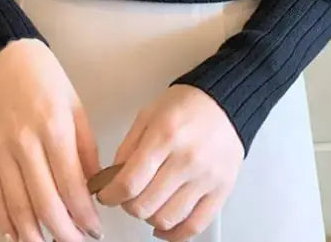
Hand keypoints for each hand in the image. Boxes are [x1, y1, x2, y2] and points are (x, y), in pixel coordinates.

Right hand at [0, 39, 102, 241]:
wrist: (8, 58)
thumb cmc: (48, 80)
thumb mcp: (76, 108)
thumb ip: (86, 150)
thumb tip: (93, 189)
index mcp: (55, 127)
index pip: (71, 186)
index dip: (84, 216)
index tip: (94, 230)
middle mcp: (25, 141)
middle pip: (45, 203)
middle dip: (63, 233)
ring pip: (17, 206)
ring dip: (35, 235)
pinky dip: (5, 221)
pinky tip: (18, 235)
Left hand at [97, 84, 243, 241]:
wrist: (224, 102)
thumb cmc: (186, 105)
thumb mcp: (148, 114)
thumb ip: (128, 147)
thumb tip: (112, 179)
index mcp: (165, 135)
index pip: (129, 182)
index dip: (110, 195)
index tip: (106, 195)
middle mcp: (187, 159)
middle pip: (145, 205)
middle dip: (128, 205)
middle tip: (127, 195)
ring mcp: (206, 178)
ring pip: (167, 219)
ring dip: (149, 217)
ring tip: (148, 203)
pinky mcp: (221, 190)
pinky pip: (194, 226)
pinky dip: (174, 234)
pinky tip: (164, 225)